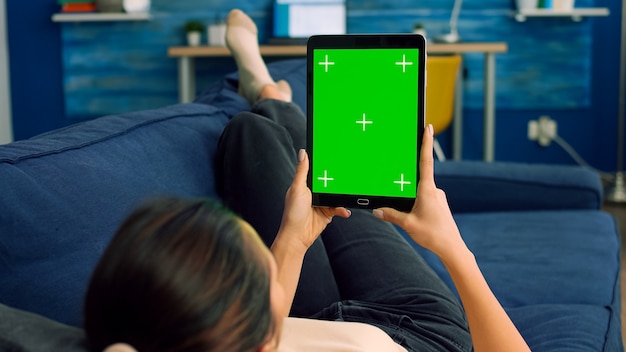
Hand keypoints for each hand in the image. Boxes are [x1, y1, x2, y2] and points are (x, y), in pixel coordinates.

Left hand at [278, 149, 350, 251]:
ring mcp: (321, 203)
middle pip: (329, 183)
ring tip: (347, 194)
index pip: (317, 171)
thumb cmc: (292, 213)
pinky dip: (343, 209)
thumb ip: (302, 171)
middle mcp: (314, 193)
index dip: (324, 164)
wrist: (297, 236)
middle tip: (346, 176)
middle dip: (337, 181)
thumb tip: (302, 153)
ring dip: (341, 196)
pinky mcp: (327, 213)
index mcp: (305, 185)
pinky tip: (345, 210)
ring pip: (336, 195)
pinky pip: (339, 208)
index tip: (335, 156)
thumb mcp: (297, 188)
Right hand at [373, 125, 464, 258]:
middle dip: (408, 191)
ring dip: (412, 203)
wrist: (452, 248)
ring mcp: (439, 198)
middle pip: (417, 181)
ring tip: (415, 222)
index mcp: (428, 190)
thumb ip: (390, 215)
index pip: (426, 161)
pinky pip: (425, 201)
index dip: (426, 143)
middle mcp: (435, 191)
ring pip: (420, 194)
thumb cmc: (432, 235)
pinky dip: (418, 208)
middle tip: (410, 209)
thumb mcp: (407, 224)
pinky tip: (419, 222)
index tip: (429, 127)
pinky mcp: (440, 206)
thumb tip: (376, 211)